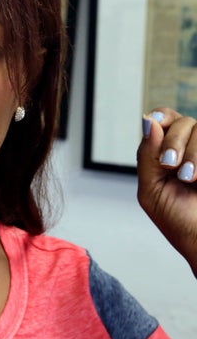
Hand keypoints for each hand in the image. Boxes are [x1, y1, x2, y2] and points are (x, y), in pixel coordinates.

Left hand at [138, 108, 196, 276]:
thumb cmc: (179, 221)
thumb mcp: (152, 189)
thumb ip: (147, 155)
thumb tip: (148, 120)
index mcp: (170, 153)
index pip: (165, 119)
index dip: (162, 117)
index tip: (157, 124)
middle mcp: (193, 149)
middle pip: (184, 122)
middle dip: (175, 141)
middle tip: (171, 164)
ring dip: (193, 153)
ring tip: (190, 178)